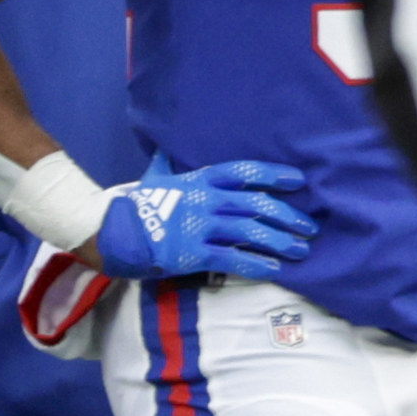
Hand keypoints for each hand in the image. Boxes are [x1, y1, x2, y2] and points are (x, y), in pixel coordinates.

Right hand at [82, 159, 315, 281]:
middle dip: (287, 215)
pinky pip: (233, 258)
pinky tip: (275, 270)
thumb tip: (162, 146)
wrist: (107, 232)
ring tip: (301, 250)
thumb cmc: (135, 206)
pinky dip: (257, 264)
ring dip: (280, 242)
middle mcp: (204, 200)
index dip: (272, 174)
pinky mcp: (193, 253)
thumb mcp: (152, 179)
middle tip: (309, 226)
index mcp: (198, 180)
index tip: (298, 180)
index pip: (243, 172)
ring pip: (250, 232)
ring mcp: (199, 226)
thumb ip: (165, 165)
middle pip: (255, 204)